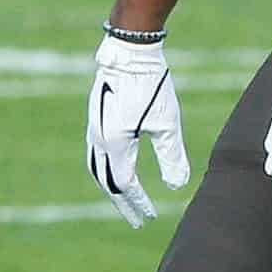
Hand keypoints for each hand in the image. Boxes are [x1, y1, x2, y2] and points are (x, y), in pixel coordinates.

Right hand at [87, 32, 188, 228]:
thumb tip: (177, 186)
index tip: (150, 217)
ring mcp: (94, 128)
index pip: (124, 184)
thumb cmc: (152, 87)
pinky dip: (107, 169)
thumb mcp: (167, 124)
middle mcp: (98, 140)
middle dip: (122, 201)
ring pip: (98, 167)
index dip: (138, 202)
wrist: (130, 53)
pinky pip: (97, 153)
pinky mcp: (96, 118)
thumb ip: (171, 156)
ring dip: (112, 186)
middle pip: (106, 181)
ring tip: (127, 199)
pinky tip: (119, 169)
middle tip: (136, 218)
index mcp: (114, 144)